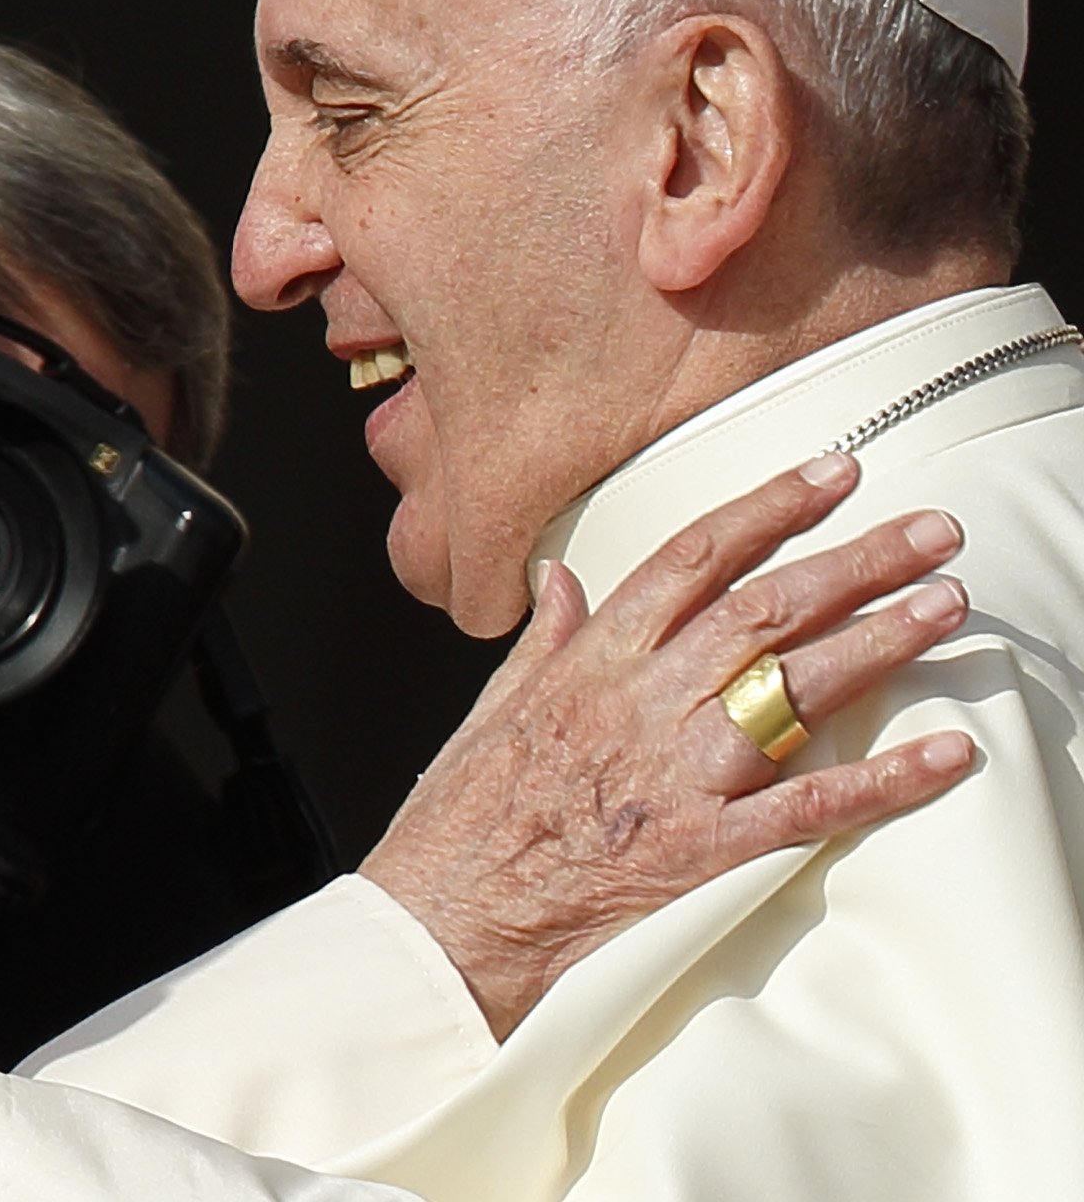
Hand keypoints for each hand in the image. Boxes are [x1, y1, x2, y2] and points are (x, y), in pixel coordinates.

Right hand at [361, 453, 975, 1039]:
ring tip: (946, 605)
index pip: (690, 559)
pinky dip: (880, 782)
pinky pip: (804, 808)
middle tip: (932, 532)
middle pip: (763, 610)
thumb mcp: (491, 708)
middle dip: (856, 562)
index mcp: (590, 662)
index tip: (831, 475)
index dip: (768, 509)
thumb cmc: (461, 819)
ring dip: (879, 642)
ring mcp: (672, 774)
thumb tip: (559, 577)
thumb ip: (541, 639)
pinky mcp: (699, 848)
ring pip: (791, 689)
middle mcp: (639, 703)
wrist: (444, 916)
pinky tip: (942, 755)